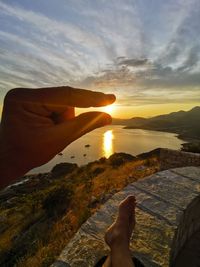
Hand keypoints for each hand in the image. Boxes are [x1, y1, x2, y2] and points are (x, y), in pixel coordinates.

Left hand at [0, 86, 115, 187]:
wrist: (9, 160)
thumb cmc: (28, 153)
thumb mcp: (58, 140)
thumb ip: (84, 125)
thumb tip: (108, 116)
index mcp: (25, 99)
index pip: (64, 95)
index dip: (90, 98)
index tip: (110, 99)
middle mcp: (25, 93)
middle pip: (63, 100)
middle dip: (68, 119)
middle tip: (59, 134)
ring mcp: (28, 97)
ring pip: (63, 105)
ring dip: (63, 121)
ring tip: (49, 135)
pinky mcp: (33, 102)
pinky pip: (57, 107)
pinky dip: (59, 120)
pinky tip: (48, 131)